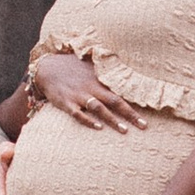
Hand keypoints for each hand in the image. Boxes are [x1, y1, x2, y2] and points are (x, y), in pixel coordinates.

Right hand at [28, 47, 146, 132]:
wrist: (47, 68)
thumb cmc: (72, 67)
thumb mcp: (90, 64)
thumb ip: (106, 70)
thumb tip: (125, 69)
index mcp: (99, 79)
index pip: (121, 92)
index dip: (134, 103)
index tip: (147, 113)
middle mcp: (91, 88)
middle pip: (114, 101)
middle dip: (130, 114)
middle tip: (143, 126)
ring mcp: (79, 96)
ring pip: (99, 109)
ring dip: (112, 119)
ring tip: (124, 130)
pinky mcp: (66, 103)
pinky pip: (78, 114)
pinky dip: (88, 121)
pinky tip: (98, 128)